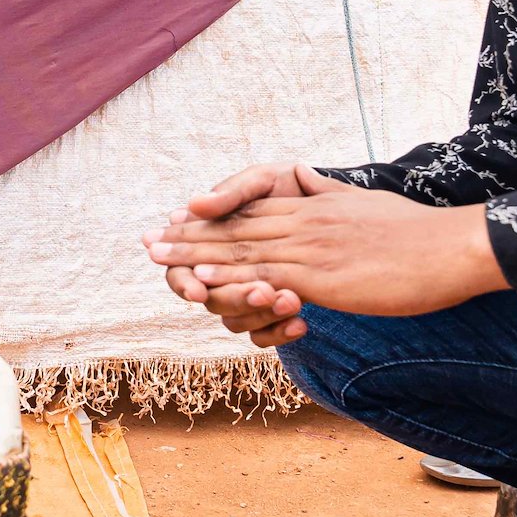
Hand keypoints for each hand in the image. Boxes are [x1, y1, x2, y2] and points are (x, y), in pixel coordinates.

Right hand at [143, 165, 315, 346]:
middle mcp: (223, 273)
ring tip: (293, 300)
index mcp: (210, 241)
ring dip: (261, 314)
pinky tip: (301, 323)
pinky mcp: (270, 310)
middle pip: (210, 300)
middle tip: (264, 291)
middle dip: (234, 298)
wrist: (335, 207)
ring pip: (235, 321)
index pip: (181, 269)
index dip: (185, 282)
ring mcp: (246, 293)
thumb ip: (232, 194)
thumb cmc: (290, 187)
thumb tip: (194, 204)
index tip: (199, 289)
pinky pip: (263, 335)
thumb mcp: (265, 181)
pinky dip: (280, 332)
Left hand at [146, 165, 504, 320]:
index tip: (178, 220)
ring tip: (157, 259)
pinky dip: (228, 281)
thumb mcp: (366, 201)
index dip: (211, 217)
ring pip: (241, 252)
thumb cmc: (418, 234)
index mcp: (315, 207)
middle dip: (189, 236)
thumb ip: (330, 191)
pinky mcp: (321, 277)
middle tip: (148, 241)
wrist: (452, 247)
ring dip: (195, 257)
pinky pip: (264, 279)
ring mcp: (310, 248)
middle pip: (235, 229)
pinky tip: (200, 285)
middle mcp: (305, 222)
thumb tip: (305, 175)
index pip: (252, 211)